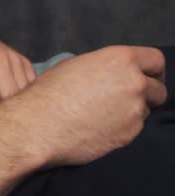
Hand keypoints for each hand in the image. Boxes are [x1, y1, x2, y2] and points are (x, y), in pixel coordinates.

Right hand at [6, 45, 165, 167]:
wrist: (37, 126)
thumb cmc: (47, 93)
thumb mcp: (74, 66)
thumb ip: (103, 68)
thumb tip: (112, 76)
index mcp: (120, 60)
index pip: (156, 61)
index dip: (152, 70)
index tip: (148, 77)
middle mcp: (134, 83)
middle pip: (158, 89)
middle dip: (147, 94)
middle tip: (128, 98)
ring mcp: (135, 111)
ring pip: (146, 110)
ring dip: (133, 111)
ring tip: (105, 114)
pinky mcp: (130, 134)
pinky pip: (134, 128)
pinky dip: (122, 127)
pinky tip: (99, 127)